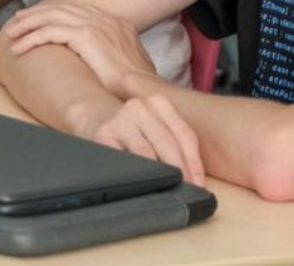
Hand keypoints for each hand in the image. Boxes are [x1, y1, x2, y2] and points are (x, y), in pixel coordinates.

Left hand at [5, 2, 156, 96]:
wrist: (144, 88)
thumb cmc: (137, 85)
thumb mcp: (129, 65)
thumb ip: (116, 57)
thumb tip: (107, 65)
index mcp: (116, 23)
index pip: (79, 11)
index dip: (57, 14)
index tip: (42, 19)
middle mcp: (105, 19)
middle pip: (62, 9)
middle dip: (38, 13)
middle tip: (19, 19)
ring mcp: (96, 25)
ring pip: (52, 17)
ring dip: (29, 25)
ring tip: (13, 33)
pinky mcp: (86, 36)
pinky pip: (50, 33)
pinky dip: (32, 39)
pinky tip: (20, 48)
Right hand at [78, 93, 204, 184]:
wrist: (95, 115)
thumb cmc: (133, 127)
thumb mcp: (156, 126)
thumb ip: (174, 142)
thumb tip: (194, 177)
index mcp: (159, 103)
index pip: (184, 135)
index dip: (194, 162)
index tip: (199, 183)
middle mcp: (140, 107)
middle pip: (167, 143)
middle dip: (179, 171)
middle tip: (186, 190)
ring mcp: (121, 120)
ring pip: (146, 154)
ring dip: (159, 176)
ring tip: (167, 189)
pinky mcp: (103, 135)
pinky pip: (124, 161)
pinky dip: (135, 175)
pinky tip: (142, 184)